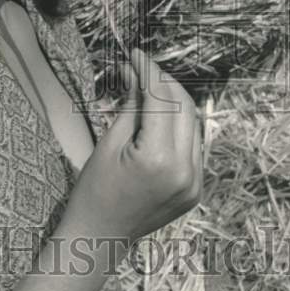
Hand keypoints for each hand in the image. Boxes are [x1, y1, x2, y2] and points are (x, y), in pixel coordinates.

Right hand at [64, 48, 202, 245]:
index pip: (161, 98)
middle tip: (141, 68)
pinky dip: (179, 126)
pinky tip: (160, 118)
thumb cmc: (94, 191)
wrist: (99, 237)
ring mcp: (194, 182)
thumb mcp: (109, 143)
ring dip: (174, 101)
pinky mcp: (195, 189)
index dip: (148, 70)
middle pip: (184, 107)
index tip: (135, 53)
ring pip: (193, 124)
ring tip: (148, 89)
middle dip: (163, 82)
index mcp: (159, 158)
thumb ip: (132, 106)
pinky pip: (192, 146)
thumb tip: (137, 72)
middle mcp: (185, 170)